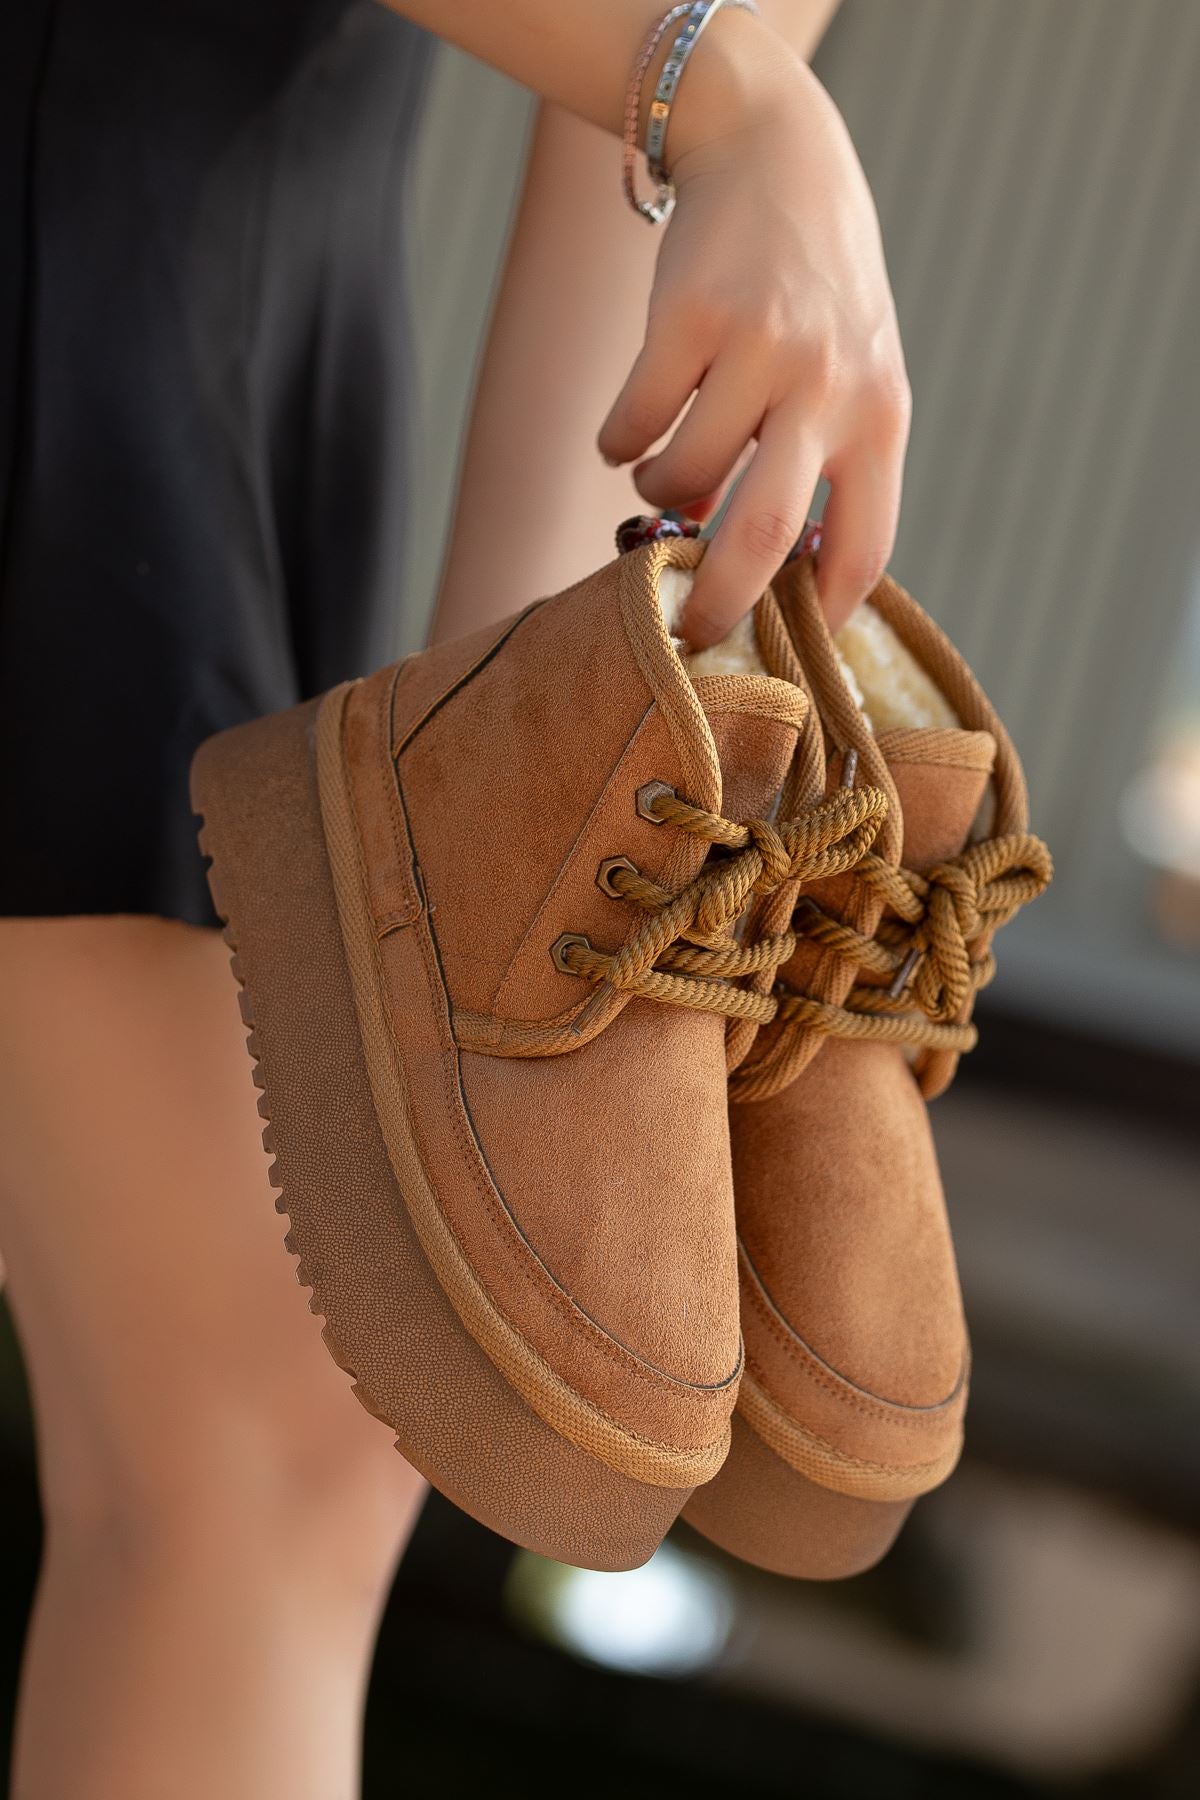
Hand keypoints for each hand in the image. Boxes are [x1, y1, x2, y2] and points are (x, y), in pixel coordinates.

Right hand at [597, 31, 909, 646]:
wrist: (776, 157)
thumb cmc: (817, 293)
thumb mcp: (860, 370)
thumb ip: (837, 462)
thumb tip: (773, 574)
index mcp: (881, 413)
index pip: (864, 547)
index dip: (823, 612)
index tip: (786, 645)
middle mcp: (826, 383)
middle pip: (765, 534)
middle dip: (718, 603)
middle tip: (688, 632)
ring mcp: (757, 347)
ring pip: (682, 479)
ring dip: (655, 498)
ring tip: (657, 481)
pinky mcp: (686, 317)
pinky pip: (633, 423)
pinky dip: (618, 445)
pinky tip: (626, 435)